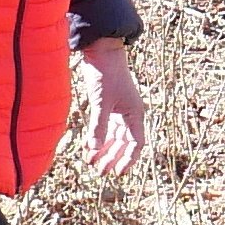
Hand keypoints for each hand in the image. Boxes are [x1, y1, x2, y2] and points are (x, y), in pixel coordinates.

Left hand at [85, 39, 148, 175]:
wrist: (101, 51)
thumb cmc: (106, 74)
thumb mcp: (102, 101)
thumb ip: (98, 125)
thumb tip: (93, 149)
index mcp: (134, 113)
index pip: (136, 143)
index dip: (129, 159)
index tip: (118, 172)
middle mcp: (128, 114)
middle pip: (123, 143)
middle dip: (112, 157)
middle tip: (100, 172)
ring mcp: (118, 110)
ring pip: (113, 137)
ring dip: (104, 150)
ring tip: (92, 162)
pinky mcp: (107, 105)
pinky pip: (104, 127)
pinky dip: (97, 138)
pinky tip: (88, 148)